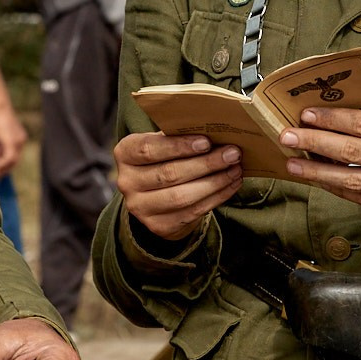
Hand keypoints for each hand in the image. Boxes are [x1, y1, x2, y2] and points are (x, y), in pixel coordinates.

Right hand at [0, 103, 28, 179]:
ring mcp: (17, 141)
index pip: (14, 155)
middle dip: (5, 170)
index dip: (7, 165)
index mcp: (20, 138)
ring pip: (12, 161)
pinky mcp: (11, 142)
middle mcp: (21, 141)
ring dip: (2, 169)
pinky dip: (1, 164)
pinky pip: (8, 158)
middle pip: (15, 160)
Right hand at [114, 132, 241, 241]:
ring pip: (182, 196)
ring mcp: (140, 208)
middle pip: (169, 174)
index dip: (178, 146)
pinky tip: (231, 184)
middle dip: (206, 164)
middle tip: (232, 154)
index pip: (148, 149)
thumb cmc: (164, 158)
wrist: (155, 195)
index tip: (206, 142)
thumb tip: (217, 133)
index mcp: (125, 153)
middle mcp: (127, 182)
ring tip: (235, 169)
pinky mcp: (159, 226)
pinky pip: (192, 212)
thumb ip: (179, 136)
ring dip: (215, 182)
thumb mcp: (162, 142)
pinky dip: (217, 197)